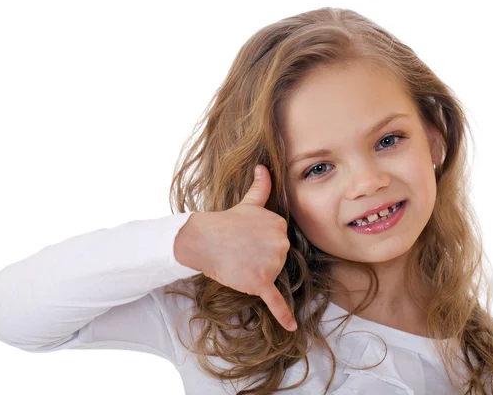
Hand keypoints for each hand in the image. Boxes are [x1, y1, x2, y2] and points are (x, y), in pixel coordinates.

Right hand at [175, 165, 296, 331]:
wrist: (202, 239)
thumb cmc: (226, 222)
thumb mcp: (248, 202)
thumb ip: (261, 186)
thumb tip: (264, 166)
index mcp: (281, 225)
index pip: (279, 242)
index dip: (262, 243)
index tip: (248, 239)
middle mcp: (280, 243)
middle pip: (277, 259)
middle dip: (261, 258)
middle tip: (241, 250)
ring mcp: (270, 263)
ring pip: (271, 276)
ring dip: (257, 273)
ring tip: (239, 261)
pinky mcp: (260, 282)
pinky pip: (275, 301)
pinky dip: (283, 315)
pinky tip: (291, 327)